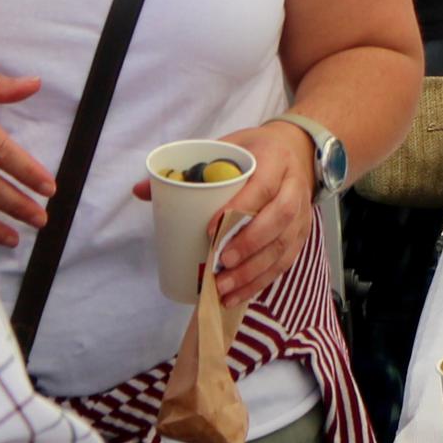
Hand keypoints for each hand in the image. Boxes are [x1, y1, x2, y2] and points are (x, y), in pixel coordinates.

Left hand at [195, 117, 322, 307]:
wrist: (298, 151)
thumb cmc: (255, 152)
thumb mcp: (226, 147)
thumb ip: (188, 169)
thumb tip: (141, 191)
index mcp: (274, 160)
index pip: (262, 186)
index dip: (239, 208)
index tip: (210, 228)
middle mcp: (293, 188)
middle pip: (278, 220)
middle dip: (248, 245)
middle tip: (219, 263)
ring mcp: (301, 214)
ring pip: (282, 247)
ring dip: (253, 271)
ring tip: (223, 288)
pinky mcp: (300, 235)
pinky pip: (284, 262)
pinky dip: (260, 282)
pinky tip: (238, 295)